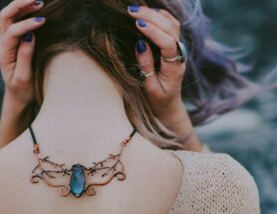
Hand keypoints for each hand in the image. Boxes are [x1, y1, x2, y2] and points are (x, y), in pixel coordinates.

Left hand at [0, 0, 45, 147]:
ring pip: (9, 17)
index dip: (27, 24)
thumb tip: (29, 35)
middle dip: (19, 6)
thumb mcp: (24, 78)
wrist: (18, 97)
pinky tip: (37, 9)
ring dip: (22, 6)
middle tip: (38, 1)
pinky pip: (16, 22)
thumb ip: (25, 57)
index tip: (43, 21)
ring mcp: (6, 42)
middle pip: (5, 17)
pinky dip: (25, 12)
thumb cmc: (23, 91)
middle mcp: (2, 45)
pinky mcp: (13, 42)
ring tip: (39, 2)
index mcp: (4, 54)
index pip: (12, 32)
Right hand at [127, 5, 201, 150]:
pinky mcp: (175, 45)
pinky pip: (171, 25)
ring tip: (137, 10)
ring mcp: (179, 48)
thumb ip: (146, 66)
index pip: (168, 43)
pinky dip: (160, 16)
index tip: (137, 24)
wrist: (169, 105)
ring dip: (156, 14)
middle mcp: (180, 54)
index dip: (153, 32)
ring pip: (172, 24)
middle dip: (151, 17)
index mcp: (175, 67)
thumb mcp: (149, 87)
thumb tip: (140, 44)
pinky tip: (148, 13)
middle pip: (170, 28)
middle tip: (131, 11)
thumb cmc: (157, 100)